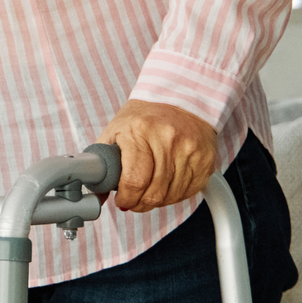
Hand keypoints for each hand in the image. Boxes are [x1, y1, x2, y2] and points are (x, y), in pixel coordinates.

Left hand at [98, 100, 217, 212]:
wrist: (180, 99)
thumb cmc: (144, 117)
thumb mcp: (116, 131)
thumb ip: (104, 162)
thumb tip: (96, 193)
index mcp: (140, 130)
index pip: (134, 179)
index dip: (126, 197)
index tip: (122, 199)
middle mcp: (167, 138)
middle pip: (154, 192)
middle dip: (140, 203)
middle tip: (133, 200)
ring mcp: (189, 149)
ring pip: (172, 195)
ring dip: (157, 201)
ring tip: (149, 191)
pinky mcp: (205, 159)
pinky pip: (189, 191)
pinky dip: (175, 195)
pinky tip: (166, 185)